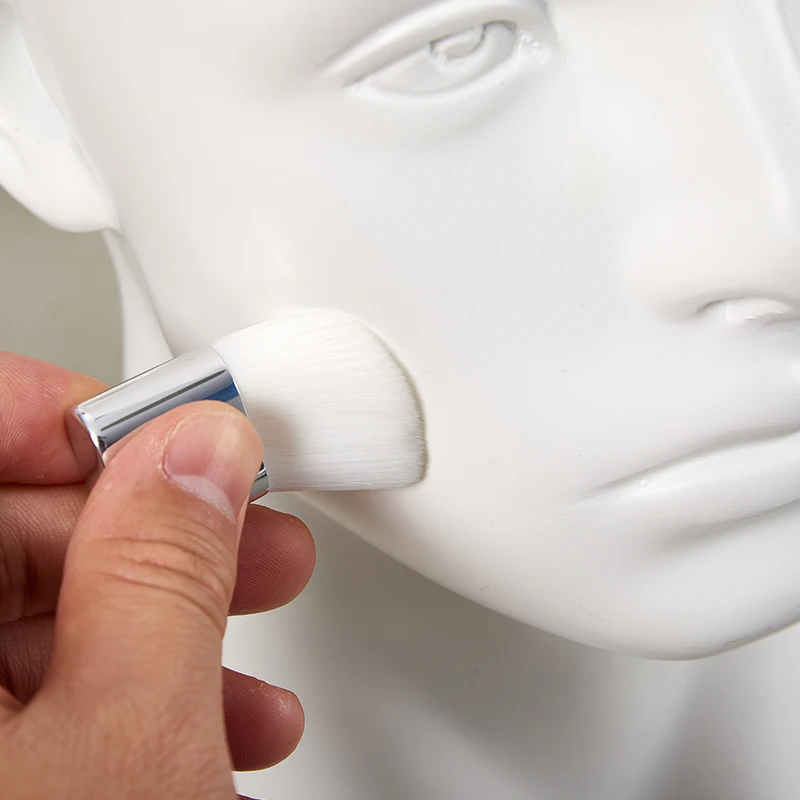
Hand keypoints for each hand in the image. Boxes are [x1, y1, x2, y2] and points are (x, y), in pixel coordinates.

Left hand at [0, 353, 314, 798]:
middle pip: (11, 534)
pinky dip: (153, 687)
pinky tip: (235, 710)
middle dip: (152, 521)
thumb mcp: (130, 734)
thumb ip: (163, 572)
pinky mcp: (7, 770)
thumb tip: (199, 451)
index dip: (62, 419)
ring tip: (264, 611)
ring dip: (175, 604)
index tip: (165, 427)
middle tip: (244, 518)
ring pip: (48, 615)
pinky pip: (58, 693)